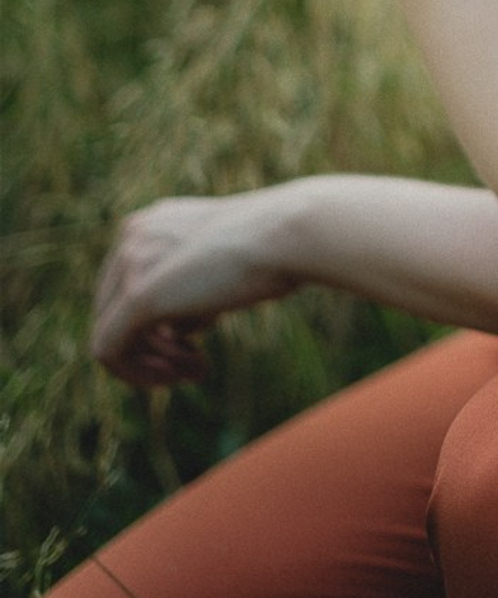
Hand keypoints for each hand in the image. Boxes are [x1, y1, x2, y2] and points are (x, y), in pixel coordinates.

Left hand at [91, 191, 298, 385]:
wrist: (289, 234)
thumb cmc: (276, 246)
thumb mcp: (224, 259)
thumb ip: (194, 281)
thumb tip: (176, 329)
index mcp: (153, 221)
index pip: (127, 286)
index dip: (155, 325)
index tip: (193, 346)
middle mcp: (134, 235)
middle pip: (115, 310)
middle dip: (154, 347)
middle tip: (195, 366)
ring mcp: (133, 262)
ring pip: (111, 333)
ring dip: (151, 364)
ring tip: (195, 371)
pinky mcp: (140, 295)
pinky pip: (109, 349)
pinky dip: (137, 374)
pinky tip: (182, 376)